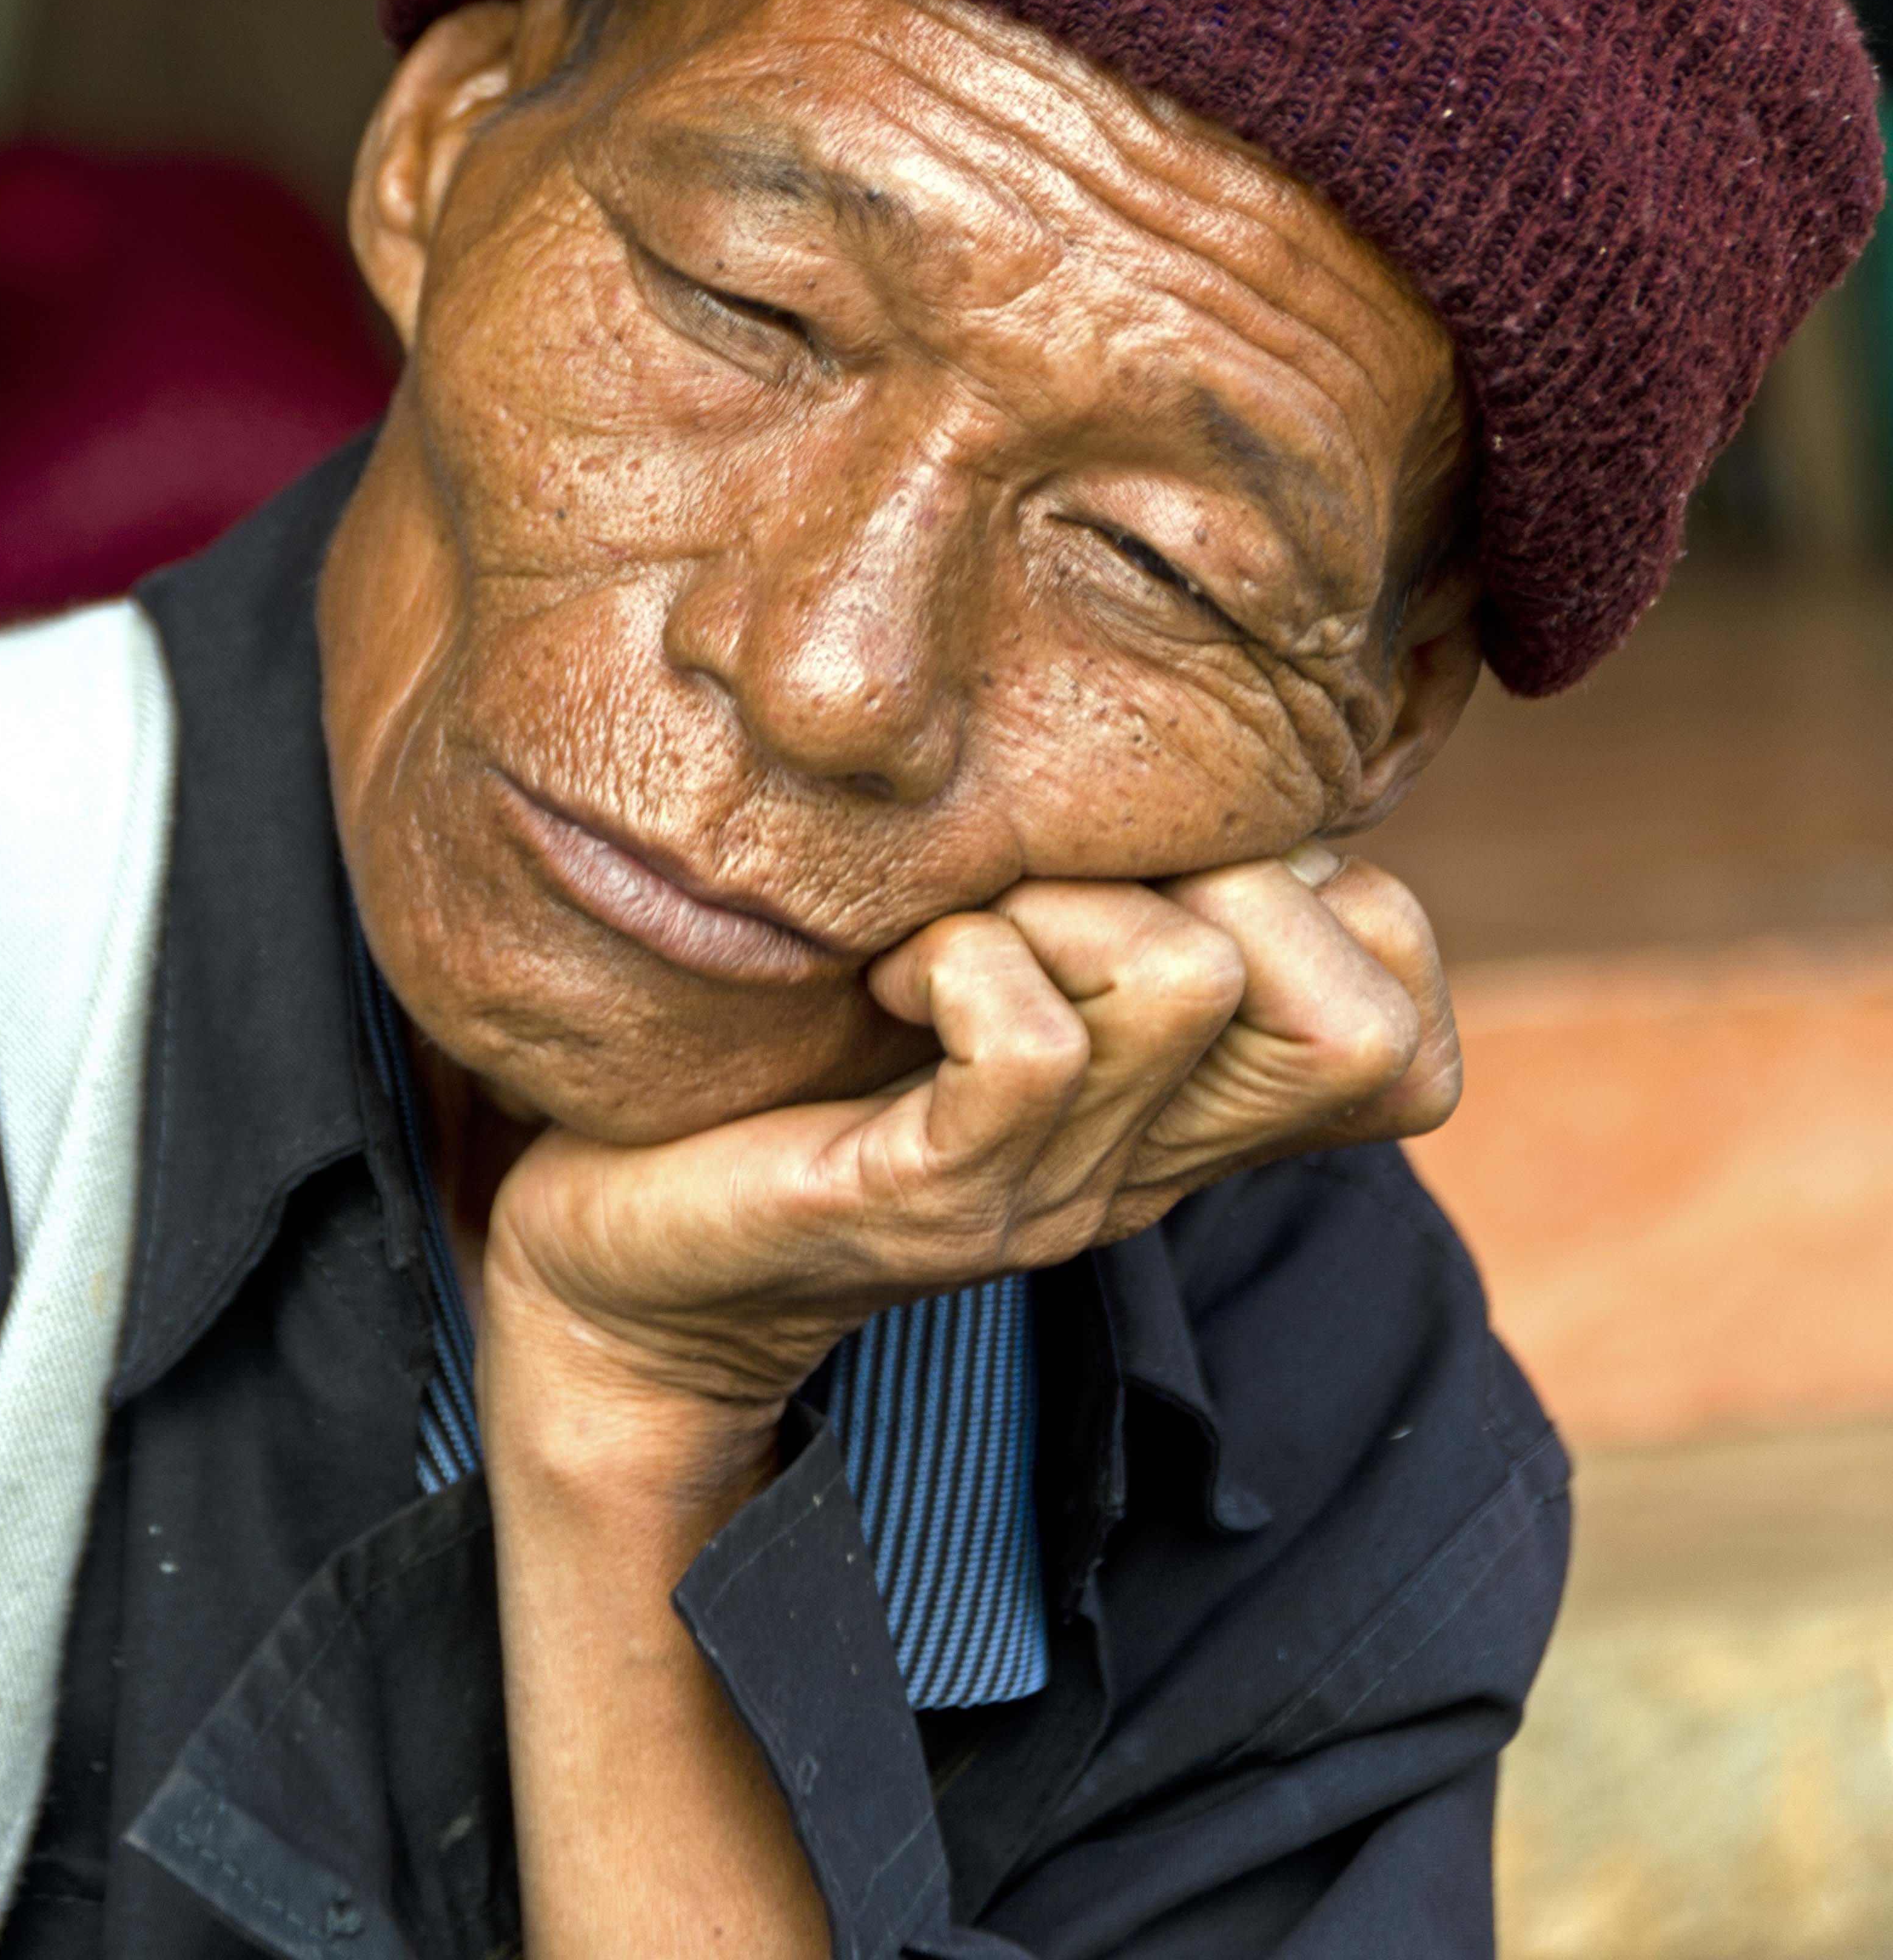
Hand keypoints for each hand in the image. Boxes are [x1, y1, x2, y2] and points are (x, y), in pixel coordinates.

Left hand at [481, 848, 1456, 1428]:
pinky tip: (890, 984)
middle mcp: (1155, 1166)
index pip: (1408, 1036)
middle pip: (1360, 1023)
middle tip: (1058, 892)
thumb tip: (1189, 767)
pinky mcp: (932, 1205)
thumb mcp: (993, 967)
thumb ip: (1101, 899)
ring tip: (947, 937)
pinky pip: (1031, 1048)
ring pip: (1189, 983)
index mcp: (1189, 1113)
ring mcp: (1055, 1193)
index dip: (1334, 908)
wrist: (629, 1270)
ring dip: (1061, 905)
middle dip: (1226, 886)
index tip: (1164, 876)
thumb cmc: (804, 1072)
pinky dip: (962, 966)